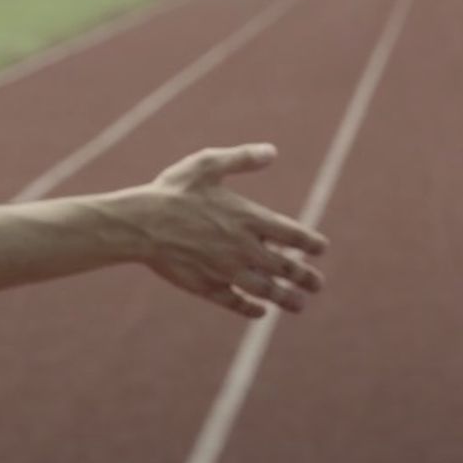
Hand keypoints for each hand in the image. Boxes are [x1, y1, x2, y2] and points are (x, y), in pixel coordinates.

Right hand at [130, 143, 327, 317]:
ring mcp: (226, 271)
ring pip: (266, 291)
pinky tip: (261, 312)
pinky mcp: (207, 287)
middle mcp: (243, 248)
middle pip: (285, 268)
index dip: (311, 243)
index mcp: (248, 218)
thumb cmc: (173, 191)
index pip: (293, 234)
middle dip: (306, 277)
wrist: (140, 224)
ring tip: (300, 305)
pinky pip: (236, 303)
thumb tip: (272, 151)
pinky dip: (251, 309)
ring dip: (286, 299)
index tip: (321, 249)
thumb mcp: (207, 164)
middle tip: (317, 285)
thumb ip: (241, 158)